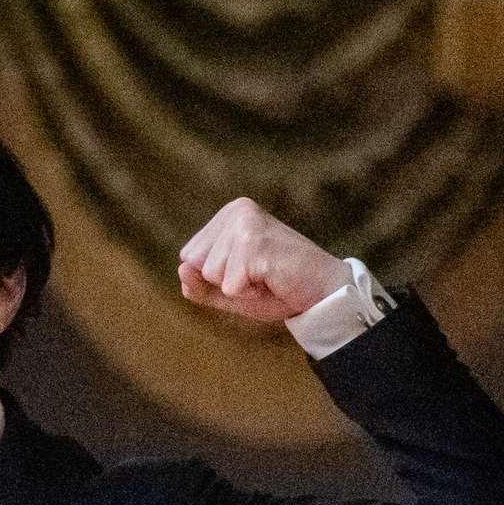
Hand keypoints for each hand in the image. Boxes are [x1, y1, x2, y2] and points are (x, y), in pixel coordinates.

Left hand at [176, 199, 348, 325]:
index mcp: (229, 214)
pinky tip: (272, 280)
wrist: (322, 293)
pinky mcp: (256, 243)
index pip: (188, 257)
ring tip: (266, 276)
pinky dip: (249, 294)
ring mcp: (247, 224)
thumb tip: (181, 270)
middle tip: (258, 275)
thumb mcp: (229, 291)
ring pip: (211, 275)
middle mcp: (237, 211)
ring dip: (238, 287)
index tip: (248, 272)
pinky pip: (230, 286)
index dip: (215, 277)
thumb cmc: (277, 288)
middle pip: (195, 264)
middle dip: (224, 282)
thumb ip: (199, 285)